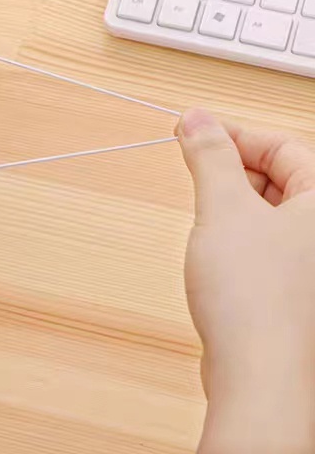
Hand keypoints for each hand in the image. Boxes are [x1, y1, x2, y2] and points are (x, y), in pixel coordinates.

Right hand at [179, 109, 314, 453]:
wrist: (259, 377)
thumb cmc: (256, 299)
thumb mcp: (223, 207)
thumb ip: (209, 156)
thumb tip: (196, 119)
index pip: (283, 145)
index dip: (234, 133)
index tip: (192, 130)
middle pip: (279, 174)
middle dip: (232, 167)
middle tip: (192, 165)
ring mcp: (310, 262)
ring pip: (269, 209)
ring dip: (231, 201)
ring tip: (205, 214)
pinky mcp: (294, 288)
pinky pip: (265, 241)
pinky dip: (236, 234)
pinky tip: (215, 248)